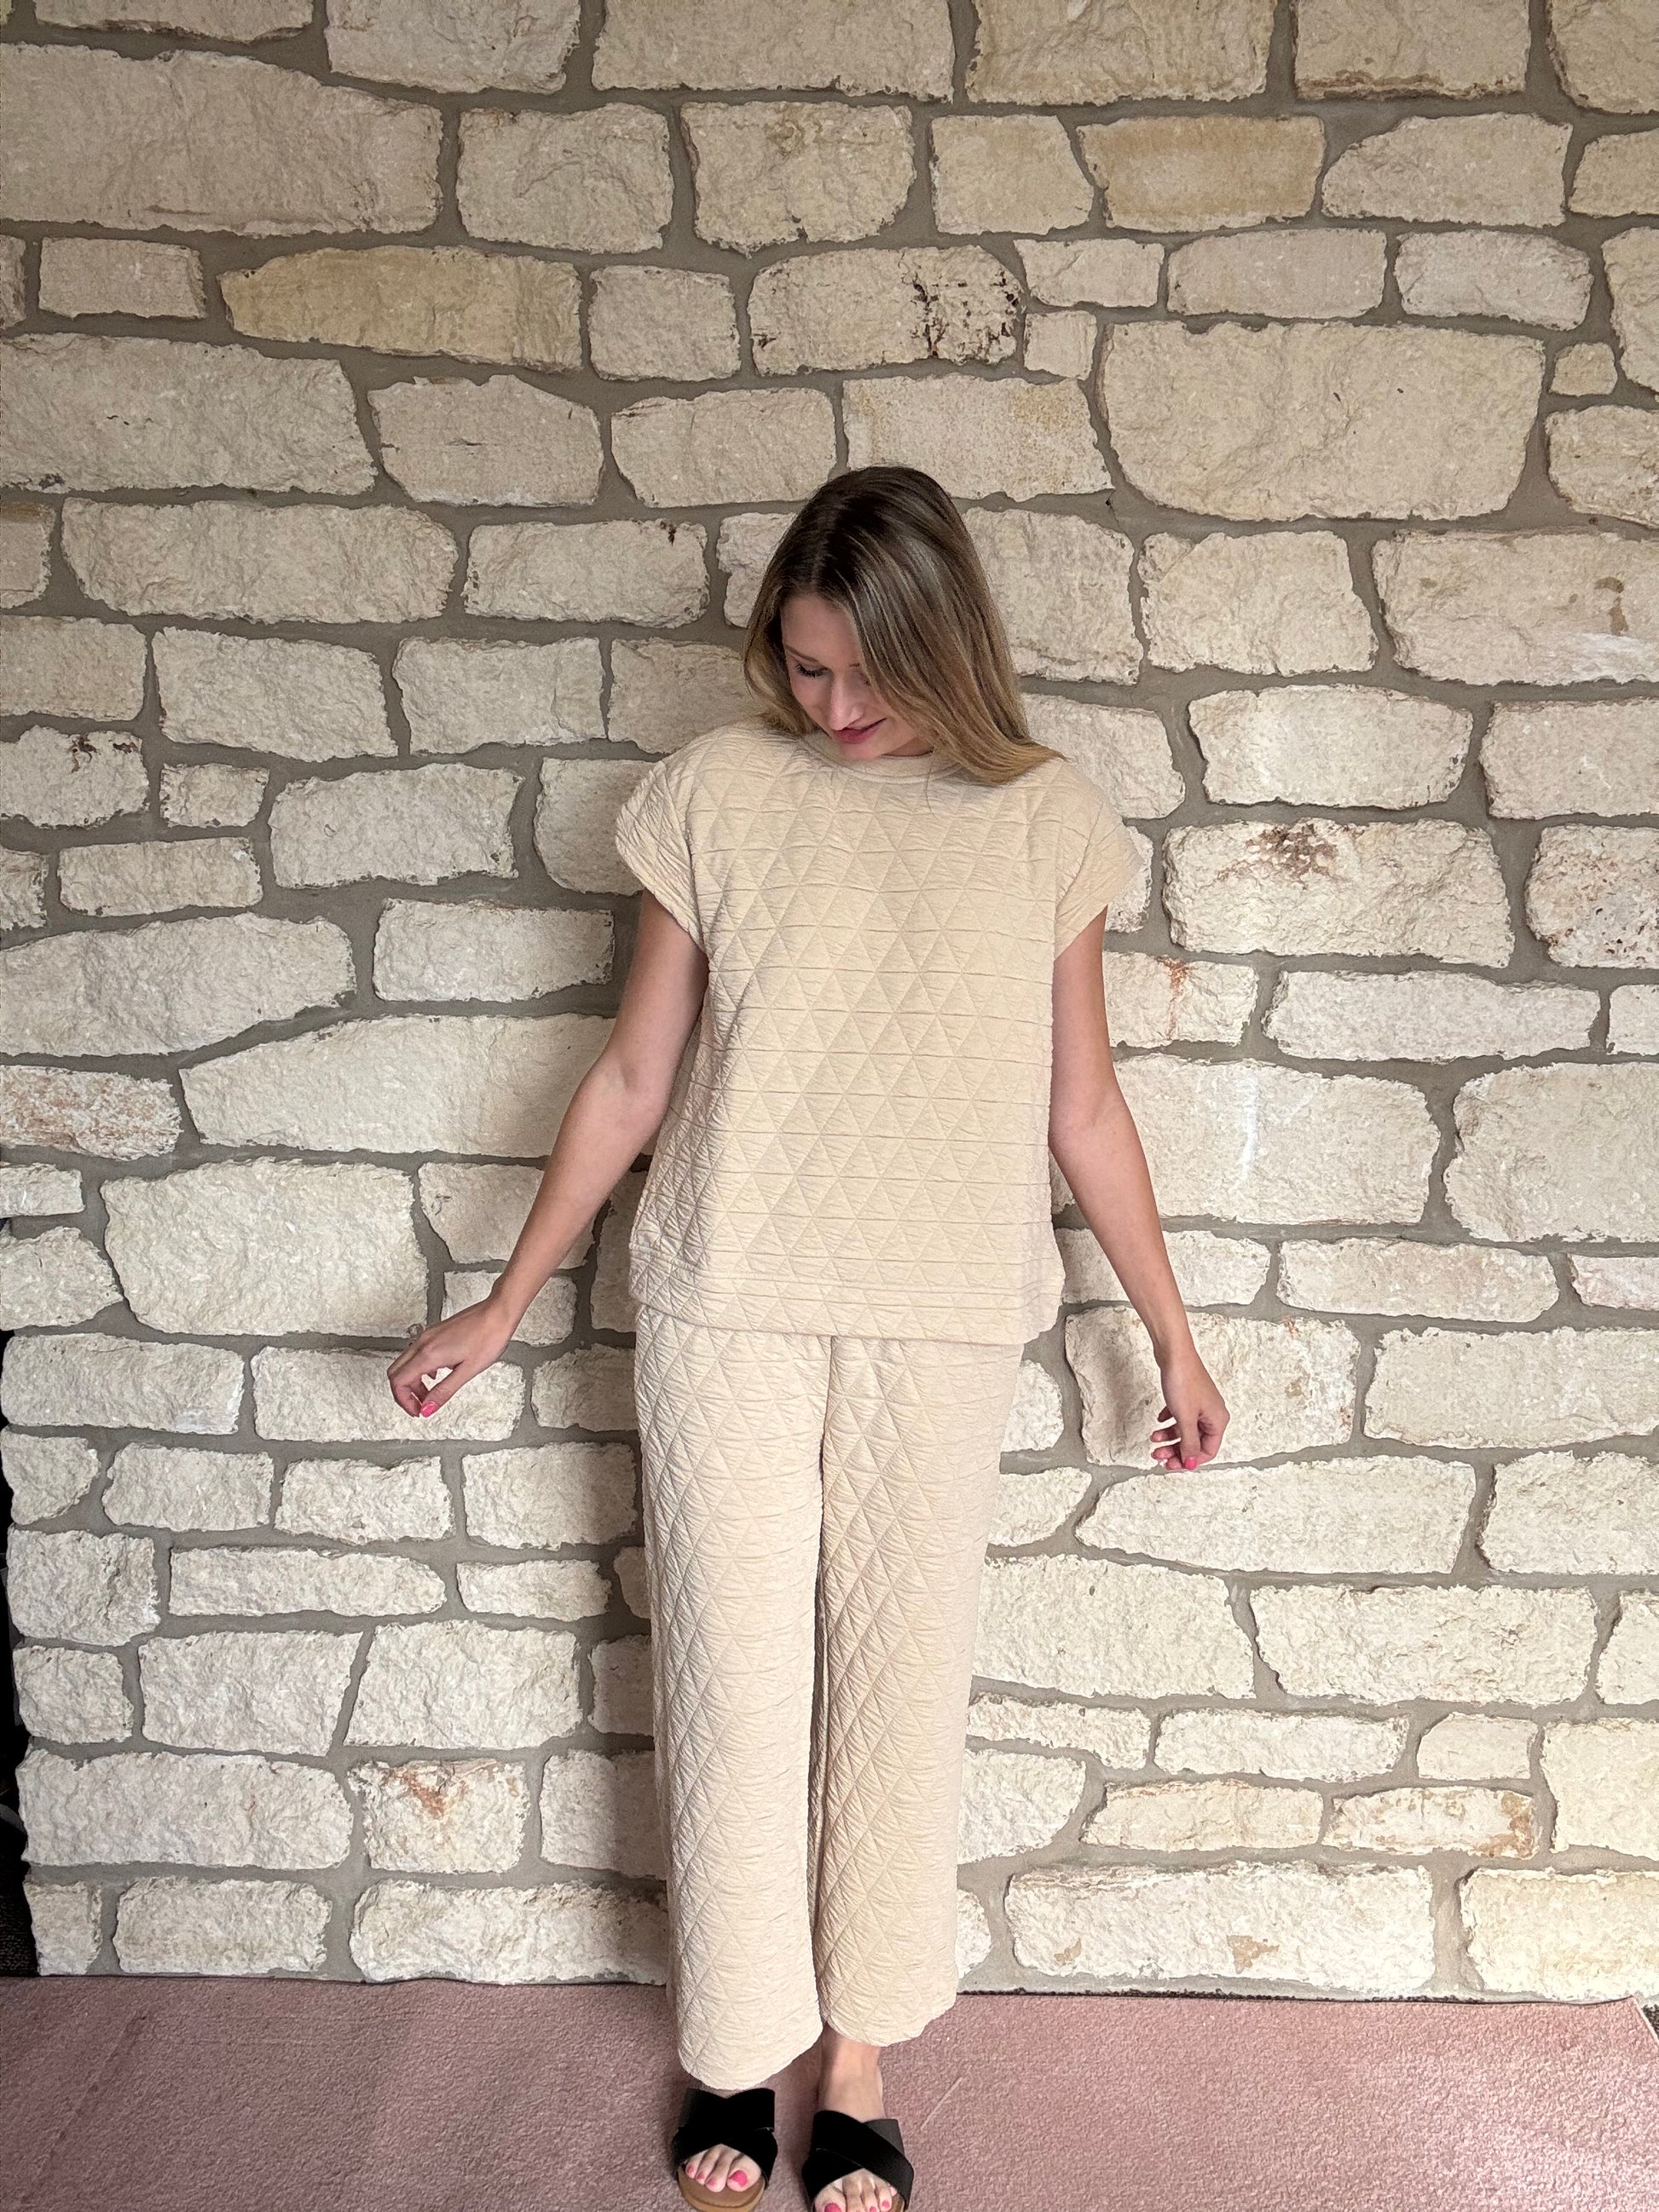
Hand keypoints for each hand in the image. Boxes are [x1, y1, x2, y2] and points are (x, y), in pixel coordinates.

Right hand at [386, 1296, 517, 1419]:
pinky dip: (420, 1369)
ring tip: (430, 1394)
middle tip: (420, 1405)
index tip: (418, 1411)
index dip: (404, 1401)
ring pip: (405, 1363)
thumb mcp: (467, 1371)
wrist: (497, 1313)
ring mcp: (428, 1336)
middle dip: (404, 1393)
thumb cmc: (488, 1337)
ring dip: (412, 1382)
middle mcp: (423, 1343)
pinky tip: (436, 1374)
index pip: (399, 1382)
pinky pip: (416, 1354)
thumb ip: (444, 1392)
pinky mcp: (435, 1333)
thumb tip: (428, 1408)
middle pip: (395, 1372)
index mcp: (429, 1354)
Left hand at [1150, 1347, 1227, 1469]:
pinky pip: (1180, 1416)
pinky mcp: (1189, 1396)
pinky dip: (1169, 1421)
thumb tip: (1190, 1463)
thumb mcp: (1185, 1418)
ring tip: (1153, 1437)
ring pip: (1186, 1429)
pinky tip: (1159, 1420)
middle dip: (1175, 1450)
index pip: (1207, 1451)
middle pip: (1195, 1442)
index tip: (1171, 1464)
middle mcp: (1212, 1413)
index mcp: (1217, 1420)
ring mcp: (1200, 1404)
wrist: (1174, 1353)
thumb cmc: (1183, 1380)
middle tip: (1158, 1455)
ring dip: (1169, 1437)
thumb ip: (1188, 1443)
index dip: (1188, 1460)